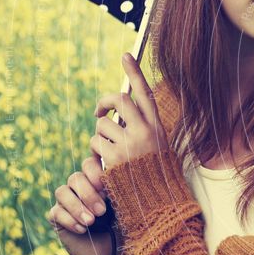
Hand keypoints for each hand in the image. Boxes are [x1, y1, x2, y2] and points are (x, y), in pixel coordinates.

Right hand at [46, 157, 127, 254]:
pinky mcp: (57, 218)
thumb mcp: (126, 207)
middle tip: (102, 211)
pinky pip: (55, 212)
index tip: (105, 187)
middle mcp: (81, 187)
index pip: (89, 164)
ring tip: (91, 222)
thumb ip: (119, 189)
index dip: (94, 172)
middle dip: (88, 194)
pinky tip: (83, 230)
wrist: (115, 253)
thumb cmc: (125, 226)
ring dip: (76, 206)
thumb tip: (112, 174)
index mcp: (98, 180)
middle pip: (75, 178)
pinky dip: (69, 220)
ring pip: (62, 192)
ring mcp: (67, 201)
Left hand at [90, 53, 168, 169]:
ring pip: (103, 125)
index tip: (125, 55)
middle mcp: (144, 131)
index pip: (144, 93)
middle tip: (99, 112)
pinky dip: (97, 152)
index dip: (134, 73)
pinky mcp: (115, 158)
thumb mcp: (157, 144)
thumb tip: (118, 109)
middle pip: (118, 100)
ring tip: (110, 150)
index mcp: (156, 125)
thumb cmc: (155, 171)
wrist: (156, 199)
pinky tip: (107, 163)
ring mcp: (129, 144)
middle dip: (104, 103)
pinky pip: (96, 144)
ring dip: (100, 135)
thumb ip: (141, 125)